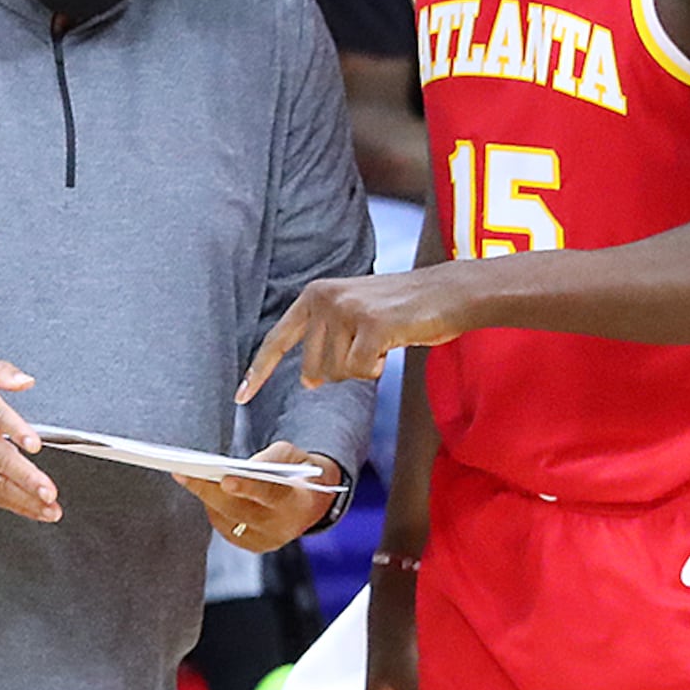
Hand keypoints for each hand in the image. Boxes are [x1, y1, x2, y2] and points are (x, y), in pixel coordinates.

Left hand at [175, 441, 341, 552]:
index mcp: (299, 502)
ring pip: (226, 519)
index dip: (248, 487)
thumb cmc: (299, 472)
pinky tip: (203, 490)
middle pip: (238, 509)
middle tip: (182, 472)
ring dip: (206, 497)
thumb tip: (239, 467)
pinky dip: (213, 507)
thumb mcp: (295, 456)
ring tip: (187, 476)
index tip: (225, 479)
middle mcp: (282, 527)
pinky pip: (225, 526)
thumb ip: (271, 457)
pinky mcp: (252, 545)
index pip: (271, 494)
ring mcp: (266, 540)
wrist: (312, 502)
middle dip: (208, 489)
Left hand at [239, 268, 474, 395]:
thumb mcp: (354, 317)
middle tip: (368, 347)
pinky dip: (376, 368)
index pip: (277, 340)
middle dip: (340, 371)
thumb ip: (326, 342)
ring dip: (361, 368)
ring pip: (337, 373)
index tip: (241, 397)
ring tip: (382, 340)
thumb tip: (309, 381)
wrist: (448, 293)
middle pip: (313, 369)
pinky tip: (391, 345)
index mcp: (314, 295)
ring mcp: (346, 310)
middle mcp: (324, 298)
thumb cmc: (403, 310)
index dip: (259, 372)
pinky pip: (361, 371)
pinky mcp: (371, 325)